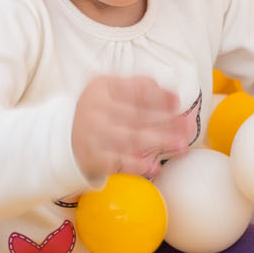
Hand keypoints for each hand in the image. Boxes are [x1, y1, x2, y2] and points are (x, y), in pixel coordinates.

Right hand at [72, 76, 195, 179]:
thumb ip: (138, 86)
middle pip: (137, 116)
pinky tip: (155, 166)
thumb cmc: (97, 111)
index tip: (178, 102)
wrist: (64, 137)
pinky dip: (138, 165)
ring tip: (181, 146)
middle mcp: (95, 109)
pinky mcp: (93, 157)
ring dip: (159, 143)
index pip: (134, 91)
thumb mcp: (110, 90)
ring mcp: (93, 134)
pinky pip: (119, 161)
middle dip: (166, 122)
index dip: (158, 96)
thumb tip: (170, 93)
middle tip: (189, 127)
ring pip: (131, 139)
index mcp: (102, 88)